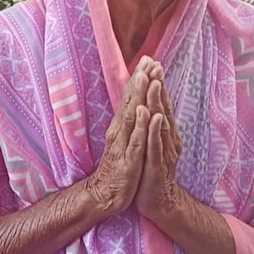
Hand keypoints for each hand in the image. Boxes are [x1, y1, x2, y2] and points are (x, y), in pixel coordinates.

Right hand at [84, 56, 153, 215]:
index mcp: (121, 126)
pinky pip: (136, 141)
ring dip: (139, 96)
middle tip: (147, 60)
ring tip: (146, 77)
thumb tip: (135, 102)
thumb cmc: (119, 166)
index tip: (148, 59)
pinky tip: (148, 113)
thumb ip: (128, 121)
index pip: (131, 98)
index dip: (139, 78)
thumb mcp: (124, 140)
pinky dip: (142, 126)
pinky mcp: (129, 160)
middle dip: (139, 80)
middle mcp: (120, 130)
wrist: (105, 194)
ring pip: (132, 116)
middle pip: (131, 101)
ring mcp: (123, 144)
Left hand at [134, 64, 186, 223]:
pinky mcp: (156, 164)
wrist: (158, 201)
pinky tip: (155, 118)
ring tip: (154, 83)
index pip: (159, 103)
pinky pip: (155, 145)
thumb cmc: (151, 170)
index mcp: (164, 132)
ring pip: (160, 123)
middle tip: (156, 65)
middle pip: (162, 108)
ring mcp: (162, 150)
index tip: (152, 62)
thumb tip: (150, 103)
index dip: (156, 83)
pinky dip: (155, 130)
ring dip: (157, 103)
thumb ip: (153, 123)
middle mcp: (166, 138)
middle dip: (158, 86)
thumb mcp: (152, 143)